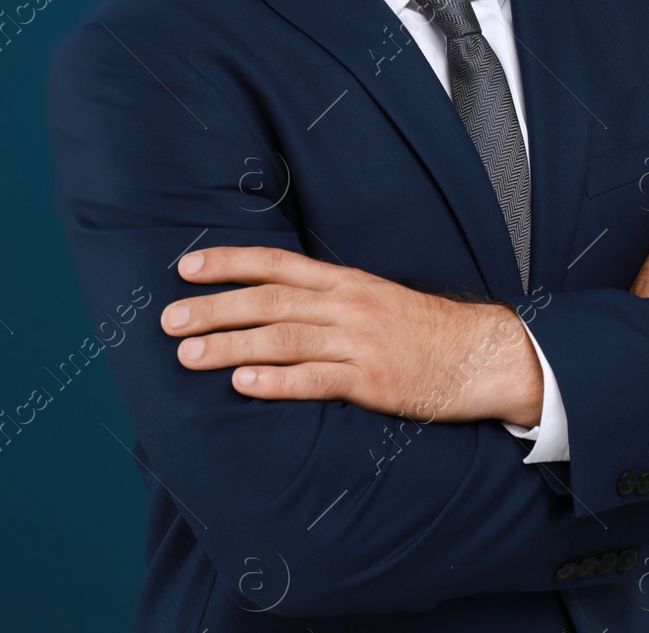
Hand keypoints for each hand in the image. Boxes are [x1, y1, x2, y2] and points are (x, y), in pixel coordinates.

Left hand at [159, 246, 543, 425]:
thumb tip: (270, 300)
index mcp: (344, 281)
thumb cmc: (421, 329)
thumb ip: (326, 298)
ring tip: (188, 355)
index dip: (228, 263)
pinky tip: (242, 384)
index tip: (185, 268)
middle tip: (168, 320)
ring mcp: (358, 342)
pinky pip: (315, 380)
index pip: (275, 264)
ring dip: (229, 346)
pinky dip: (275, 382)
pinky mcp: (371, 380)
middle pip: (268, 301)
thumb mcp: (372, 298)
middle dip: (213, 308)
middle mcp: (346, 305)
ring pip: (282, 340)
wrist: (480, 353)